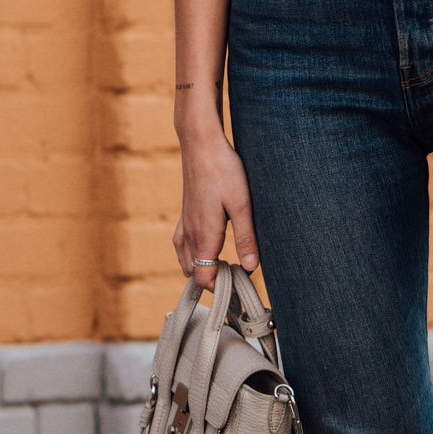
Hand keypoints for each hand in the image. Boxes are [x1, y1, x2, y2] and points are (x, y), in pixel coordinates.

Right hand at [174, 124, 258, 291]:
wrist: (201, 143)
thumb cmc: (224, 171)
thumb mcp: (241, 205)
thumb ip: (245, 238)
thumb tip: (251, 268)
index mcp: (205, 235)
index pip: (204, 278)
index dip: (220, 290)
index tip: (239, 289)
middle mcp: (191, 234)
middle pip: (195, 273)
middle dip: (212, 283)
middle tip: (236, 281)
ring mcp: (185, 223)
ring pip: (185, 260)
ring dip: (200, 270)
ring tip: (222, 270)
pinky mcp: (185, 213)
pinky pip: (181, 244)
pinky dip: (189, 256)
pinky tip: (200, 251)